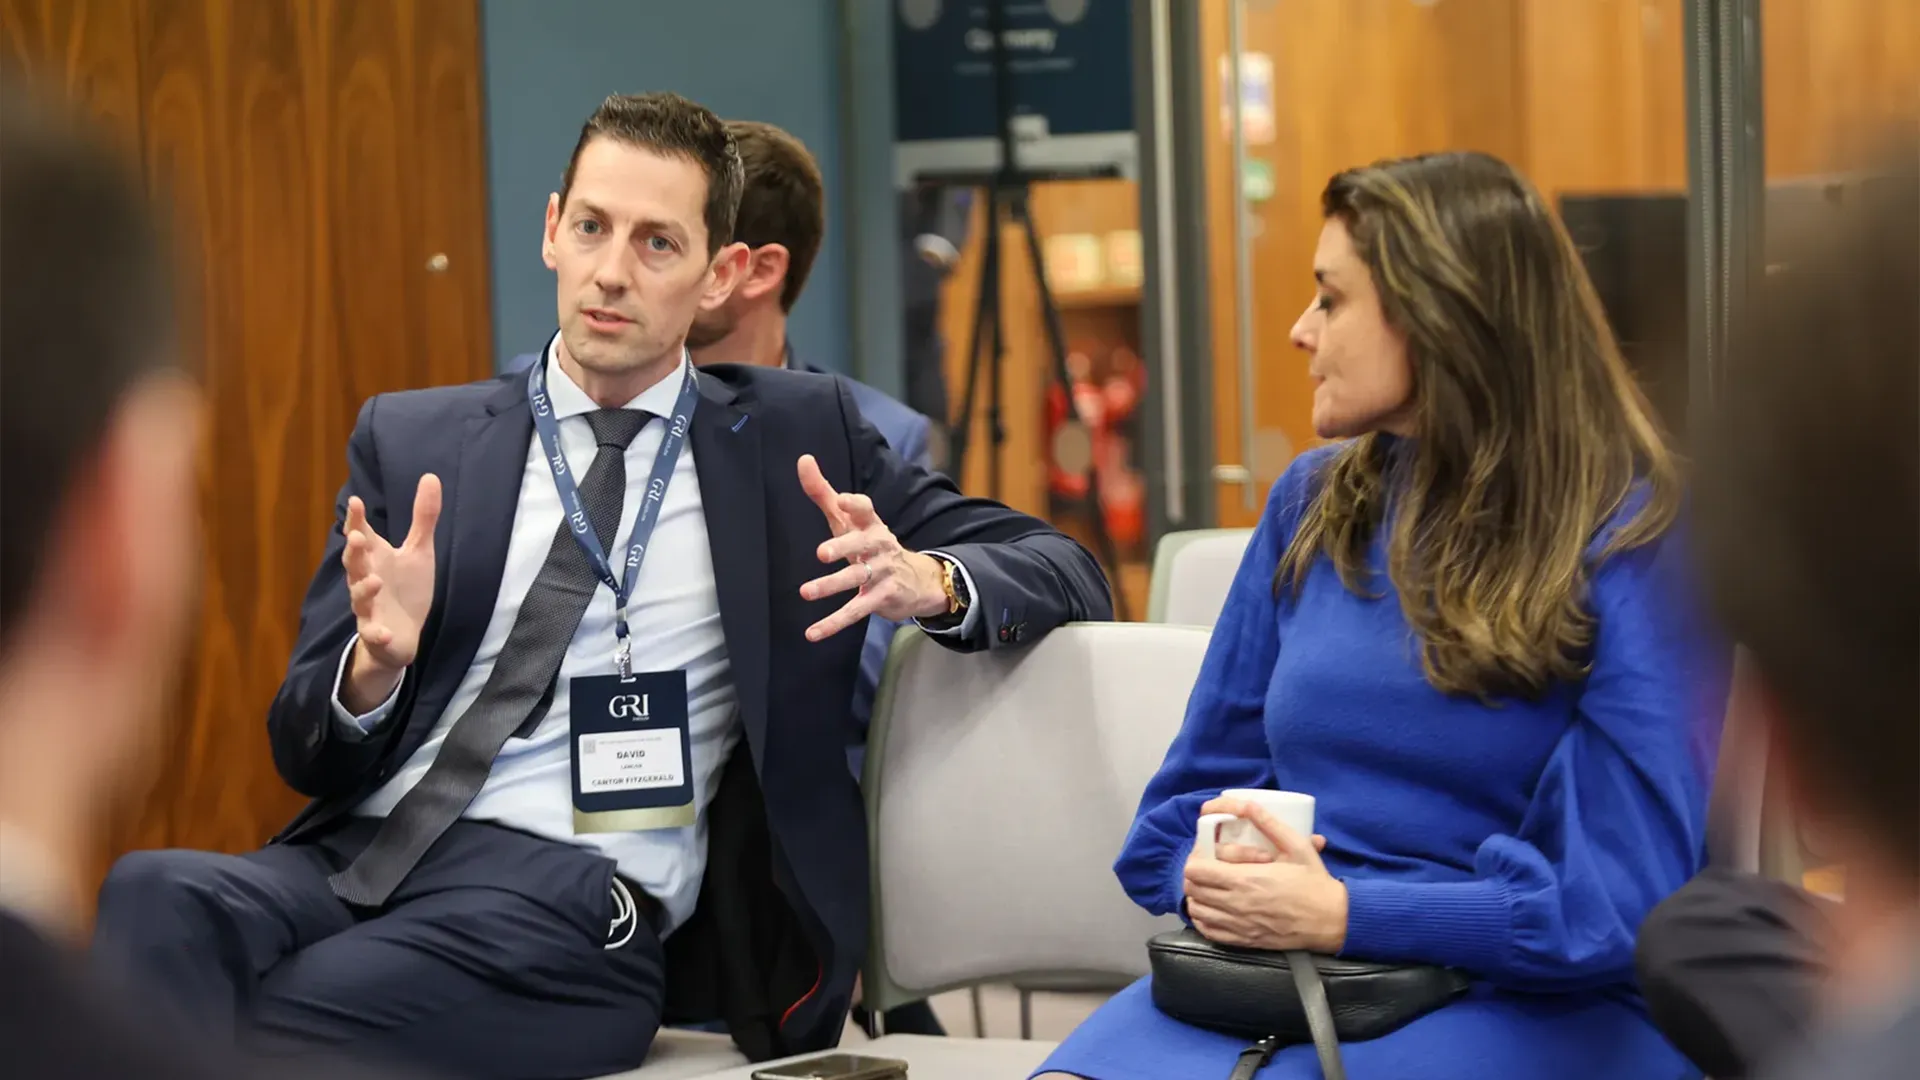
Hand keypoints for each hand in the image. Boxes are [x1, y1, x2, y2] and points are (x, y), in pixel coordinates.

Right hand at [341, 475, 441, 696]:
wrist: (402, 635)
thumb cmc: (406, 589)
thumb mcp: (419, 551)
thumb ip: (423, 517)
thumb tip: (431, 476)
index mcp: (375, 559)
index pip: (361, 535)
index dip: (357, 520)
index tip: (356, 502)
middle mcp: (366, 580)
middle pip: (354, 564)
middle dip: (355, 552)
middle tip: (358, 537)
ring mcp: (369, 608)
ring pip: (359, 598)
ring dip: (364, 590)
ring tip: (373, 580)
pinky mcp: (377, 634)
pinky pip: (373, 635)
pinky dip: (376, 634)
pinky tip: (382, 633)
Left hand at [796, 455, 948, 641]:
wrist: (917, 581)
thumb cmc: (870, 544)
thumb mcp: (849, 520)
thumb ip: (824, 492)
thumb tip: (802, 459)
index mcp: (871, 524)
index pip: (866, 510)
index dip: (855, 505)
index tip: (842, 501)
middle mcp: (879, 546)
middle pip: (862, 544)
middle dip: (844, 547)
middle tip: (821, 553)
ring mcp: (882, 573)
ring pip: (856, 579)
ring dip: (832, 586)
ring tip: (806, 592)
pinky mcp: (881, 599)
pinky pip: (855, 611)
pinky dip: (833, 623)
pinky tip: (812, 633)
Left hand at [1183, 796, 1346, 953]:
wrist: (1331, 920)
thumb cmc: (1314, 882)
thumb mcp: (1297, 846)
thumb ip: (1269, 824)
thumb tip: (1246, 803)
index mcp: (1246, 880)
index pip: (1196, 870)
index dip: (1195, 858)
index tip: (1206, 852)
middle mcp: (1236, 904)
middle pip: (1191, 889)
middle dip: (1195, 875)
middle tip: (1208, 867)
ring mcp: (1238, 925)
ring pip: (1197, 911)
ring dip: (1198, 897)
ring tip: (1211, 887)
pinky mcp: (1244, 941)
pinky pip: (1209, 932)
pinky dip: (1204, 919)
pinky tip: (1214, 909)